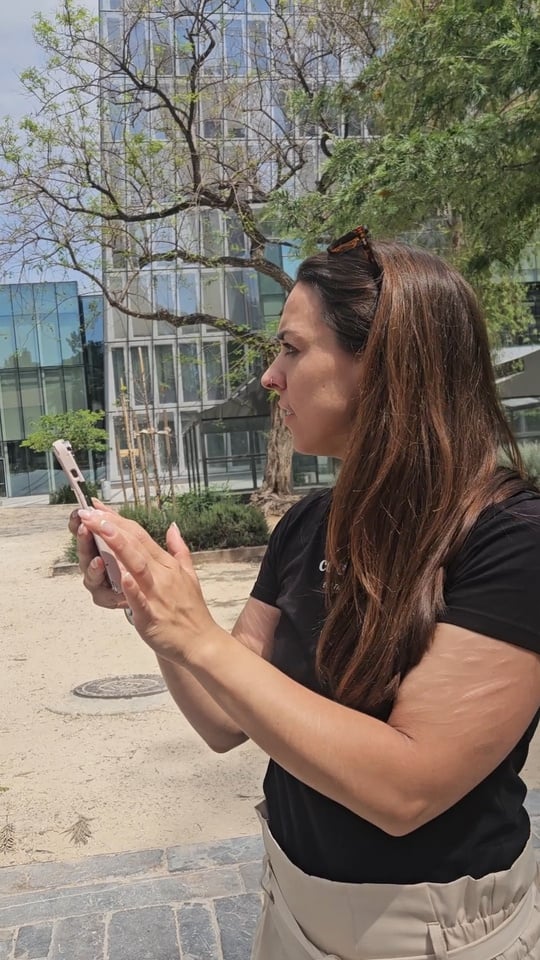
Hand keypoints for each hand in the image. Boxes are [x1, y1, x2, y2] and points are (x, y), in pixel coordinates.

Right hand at [68, 501, 128, 610]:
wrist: (146, 594)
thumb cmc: (130, 567)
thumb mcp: (127, 541)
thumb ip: (113, 523)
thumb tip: (97, 503)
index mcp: (98, 548)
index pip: (84, 533)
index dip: (77, 522)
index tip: (77, 512)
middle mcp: (94, 565)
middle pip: (84, 552)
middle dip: (83, 540)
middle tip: (84, 529)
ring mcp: (99, 583)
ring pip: (91, 576)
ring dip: (93, 568)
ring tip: (98, 561)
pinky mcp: (107, 599)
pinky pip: (105, 597)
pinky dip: (110, 595)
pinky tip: (120, 590)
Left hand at [76, 507, 221, 663]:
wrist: (201, 642)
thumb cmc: (192, 611)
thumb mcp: (189, 574)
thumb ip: (179, 549)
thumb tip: (173, 526)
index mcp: (167, 565)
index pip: (140, 536)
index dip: (118, 520)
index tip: (98, 508)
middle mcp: (161, 575)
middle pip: (135, 545)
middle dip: (111, 526)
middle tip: (90, 512)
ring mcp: (156, 594)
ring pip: (136, 565)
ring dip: (118, 545)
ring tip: (100, 529)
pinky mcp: (151, 616)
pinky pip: (139, 599)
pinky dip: (131, 587)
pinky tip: (120, 574)